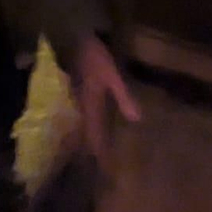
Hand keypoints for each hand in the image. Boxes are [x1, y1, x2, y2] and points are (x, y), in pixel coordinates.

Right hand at [71, 35, 140, 161]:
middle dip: (95, 152)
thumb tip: (137, 119)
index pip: (95, 137)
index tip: (106, 171)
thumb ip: (123, 96)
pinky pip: (87, 117)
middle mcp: (83, 108)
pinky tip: (98, 127)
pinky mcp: (80, 93)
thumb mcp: (112, 75)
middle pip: (89, 135)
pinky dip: (93, 126)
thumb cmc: (94, 58)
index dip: (101, 154)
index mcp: (90, 107)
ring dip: (92, 140)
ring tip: (98, 154)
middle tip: (101, 168)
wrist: (74, 39)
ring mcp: (80, 101)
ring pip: (86, 127)